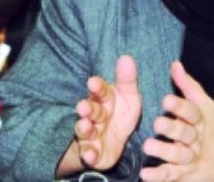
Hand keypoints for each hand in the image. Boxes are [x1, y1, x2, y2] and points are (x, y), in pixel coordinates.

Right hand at [71, 55, 141, 172]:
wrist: (115, 142)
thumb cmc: (120, 113)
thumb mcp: (129, 96)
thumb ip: (128, 79)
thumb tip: (126, 57)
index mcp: (104, 100)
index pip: (100, 91)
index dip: (97, 87)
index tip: (94, 82)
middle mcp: (95, 116)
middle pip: (91, 111)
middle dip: (88, 109)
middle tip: (84, 106)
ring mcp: (92, 134)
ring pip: (85, 131)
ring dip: (84, 128)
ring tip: (85, 126)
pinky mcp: (93, 152)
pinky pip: (90, 154)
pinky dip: (89, 154)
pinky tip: (90, 154)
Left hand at [140, 61, 213, 181]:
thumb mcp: (206, 105)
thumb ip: (188, 86)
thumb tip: (175, 64)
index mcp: (202, 119)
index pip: (192, 111)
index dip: (179, 106)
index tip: (166, 100)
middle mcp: (198, 139)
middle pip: (186, 134)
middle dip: (172, 129)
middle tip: (156, 123)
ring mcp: (193, 158)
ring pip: (179, 156)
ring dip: (164, 152)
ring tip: (147, 147)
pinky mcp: (186, 174)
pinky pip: (172, 175)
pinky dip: (159, 176)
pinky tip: (146, 174)